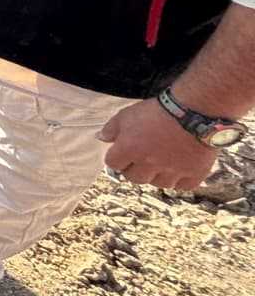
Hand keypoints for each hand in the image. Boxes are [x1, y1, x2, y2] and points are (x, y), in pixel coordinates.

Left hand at [98, 99, 219, 190]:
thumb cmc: (158, 110)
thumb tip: (101, 139)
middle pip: (134, 178)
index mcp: (130, 149)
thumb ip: (111, 128)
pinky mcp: (194, 173)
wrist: (194, 109)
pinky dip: (181, 179)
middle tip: (142, 158)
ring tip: (162, 161)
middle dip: (134, 169)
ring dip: (157, 175)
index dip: (117, 158)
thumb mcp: (127, 113)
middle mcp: (149, 163)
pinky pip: (183, 186)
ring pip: (158, 184)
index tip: (124, 152)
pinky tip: (180, 167)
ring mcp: (172, 170)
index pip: (113, 164)